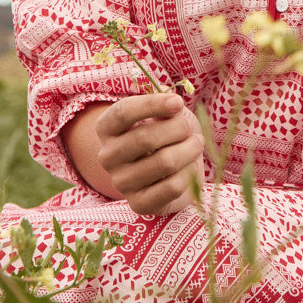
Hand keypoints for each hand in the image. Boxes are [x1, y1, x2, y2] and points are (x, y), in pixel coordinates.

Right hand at [94, 91, 205, 214]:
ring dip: (189, 149)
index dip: (153, 104)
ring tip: (195, 144)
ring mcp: (121, 182)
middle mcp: (107, 156)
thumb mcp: (164, 112)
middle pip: (145, 138)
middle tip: (190, 127)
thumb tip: (170, 98)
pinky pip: (172, 186)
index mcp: (106, 128)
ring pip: (164, 162)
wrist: (169, 172)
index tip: (178, 103)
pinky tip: (190, 166)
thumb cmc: (166, 134)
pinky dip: (189, 173)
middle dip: (178, 128)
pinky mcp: (139, 204)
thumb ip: (165, 101)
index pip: (124, 112)